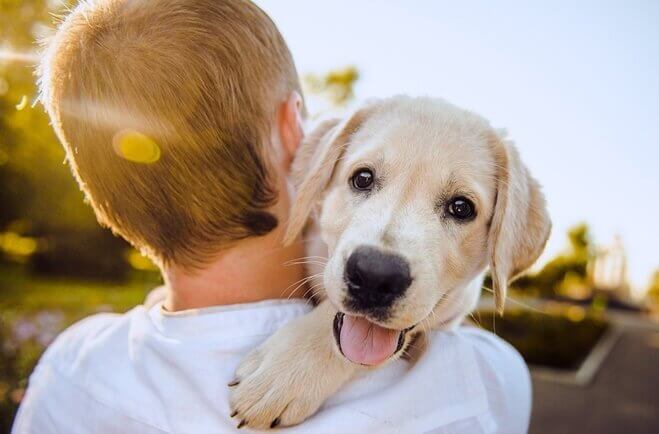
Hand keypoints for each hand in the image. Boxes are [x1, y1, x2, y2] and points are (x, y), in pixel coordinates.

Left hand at [229, 300, 357, 428]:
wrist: (337, 336)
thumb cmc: (303, 334)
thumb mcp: (271, 343)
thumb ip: (252, 362)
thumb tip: (235, 383)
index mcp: (270, 368)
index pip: (243, 396)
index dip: (236, 401)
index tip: (237, 397)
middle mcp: (283, 386)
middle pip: (255, 413)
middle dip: (246, 413)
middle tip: (246, 409)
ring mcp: (299, 396)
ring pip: (272, 421)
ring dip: (262, 419)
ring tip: (261, 412)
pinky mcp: (313, 402)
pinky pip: (292, 420)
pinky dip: (282, 418)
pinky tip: (279, 413)